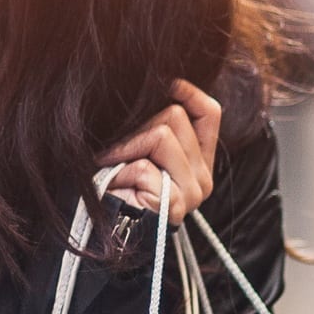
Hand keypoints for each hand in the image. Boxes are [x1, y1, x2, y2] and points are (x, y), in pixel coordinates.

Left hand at [98, 79, 220, 224]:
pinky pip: (143, 166)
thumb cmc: (114, 188)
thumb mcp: (137, 151)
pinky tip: (114, 187)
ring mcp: (192, 192)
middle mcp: (202, 177)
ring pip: (161, 135)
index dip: (188, 91)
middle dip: (136, 127)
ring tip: (112, 169)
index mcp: (198, 162)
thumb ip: (152, 127)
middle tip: (114, 152)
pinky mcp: (174, 203)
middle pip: (175, 116)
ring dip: (124, 148)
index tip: (166, 82)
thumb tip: (153, 88)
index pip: (209, 113)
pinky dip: (118, 172)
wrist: (104, 231)